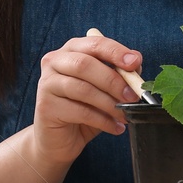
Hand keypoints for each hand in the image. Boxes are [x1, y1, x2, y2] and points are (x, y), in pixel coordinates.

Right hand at [29, 35, 143, 165]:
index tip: (135, 63)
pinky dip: (103, 120)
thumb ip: (119, 72)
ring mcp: (47, 83)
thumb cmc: (83, 108)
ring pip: (83, 89)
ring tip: (125, 114)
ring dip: (110, 103)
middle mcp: (55, 62)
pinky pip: (80, 111)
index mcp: (71, 50)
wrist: (59, 139)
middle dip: (113, 80)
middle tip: (133, 96)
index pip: (95, 43)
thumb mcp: (105, 88)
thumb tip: (136, 60)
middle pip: (85, 64)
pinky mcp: (46, 106)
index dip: (115, 52)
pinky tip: (115, 127)